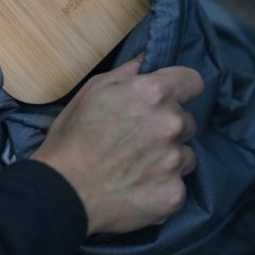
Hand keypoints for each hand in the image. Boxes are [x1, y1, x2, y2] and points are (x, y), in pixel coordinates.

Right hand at [31, 57, 202, 235]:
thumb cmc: (71, 138)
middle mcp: (170, 124)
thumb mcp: (91, 92)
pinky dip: (162, 187)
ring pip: (185, 154)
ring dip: (167, 158)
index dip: (181, 89)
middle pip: (187, 121)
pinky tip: (137, 188)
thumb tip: (146, 61)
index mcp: (152, 94)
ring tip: (135, 167)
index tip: (170, 99)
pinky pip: (178, 185)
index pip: (193, 82)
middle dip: (168, 127)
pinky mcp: (174, 193)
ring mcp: (175, 161)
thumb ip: (126, 74)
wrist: (62, 193)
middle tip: (137, 139)